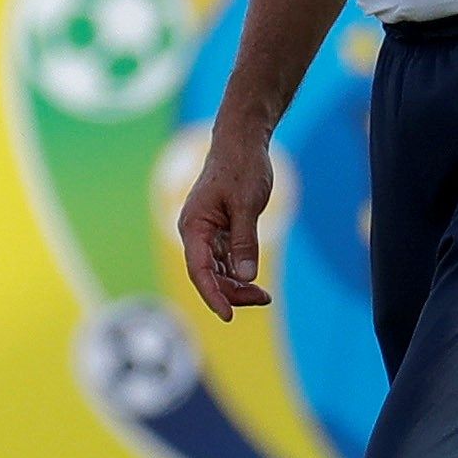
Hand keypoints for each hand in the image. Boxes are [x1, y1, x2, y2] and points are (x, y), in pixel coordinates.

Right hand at [176, 124, 277, 317]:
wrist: (242, 142)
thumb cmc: (242, 167)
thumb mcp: (247, 205)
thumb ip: (245, 242)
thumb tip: (245, 278)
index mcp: (194, 226)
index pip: (199, 270)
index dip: (213, 296)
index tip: (228, 316)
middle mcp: (195, 232)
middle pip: (208, 275)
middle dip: (231, 292)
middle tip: (263, 298)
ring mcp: (206, 233)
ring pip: (217, 271)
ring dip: (237, 286)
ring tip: (263, 296)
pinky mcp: (218, 231)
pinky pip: (224, 261)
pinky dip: (239, 273)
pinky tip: (255, 283)